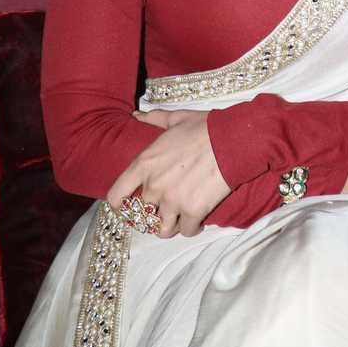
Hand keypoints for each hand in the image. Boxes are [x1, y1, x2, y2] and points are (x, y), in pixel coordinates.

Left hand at [106, 109, 230, 237]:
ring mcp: (173, 201)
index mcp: (145, 164)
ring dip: (171, 225)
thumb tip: (136, 115)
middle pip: (143, 215)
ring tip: (181, 217)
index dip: (119, 206)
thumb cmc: (204, 128)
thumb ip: (153, 119)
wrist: (231, 139)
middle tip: (167, 208)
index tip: (128, 208)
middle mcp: (154, 186)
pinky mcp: (193, 211)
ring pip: (163, 229)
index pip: (115, 196)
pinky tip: (198, 220)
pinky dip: (193, 228)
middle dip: (154, 213)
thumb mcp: (175, 119)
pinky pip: (187, 231)